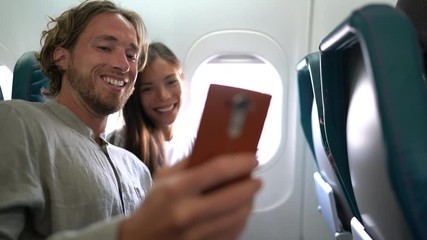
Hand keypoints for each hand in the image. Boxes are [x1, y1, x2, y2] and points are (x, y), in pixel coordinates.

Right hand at [120, 153, 261, 239]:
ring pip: (238, 216)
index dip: (240, 163)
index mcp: (177, 189)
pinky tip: (239, 212)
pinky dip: (240, 220)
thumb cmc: (153, 207)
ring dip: (249, 203)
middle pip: (234, 196)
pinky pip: (233, 233)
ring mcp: (197, 234)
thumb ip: (188, 163)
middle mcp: (188, 212)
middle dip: (251, 185)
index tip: (252, 159)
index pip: (218, 170)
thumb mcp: (163, 178)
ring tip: (249, 194)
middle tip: (256, 179)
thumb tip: (216, 148)